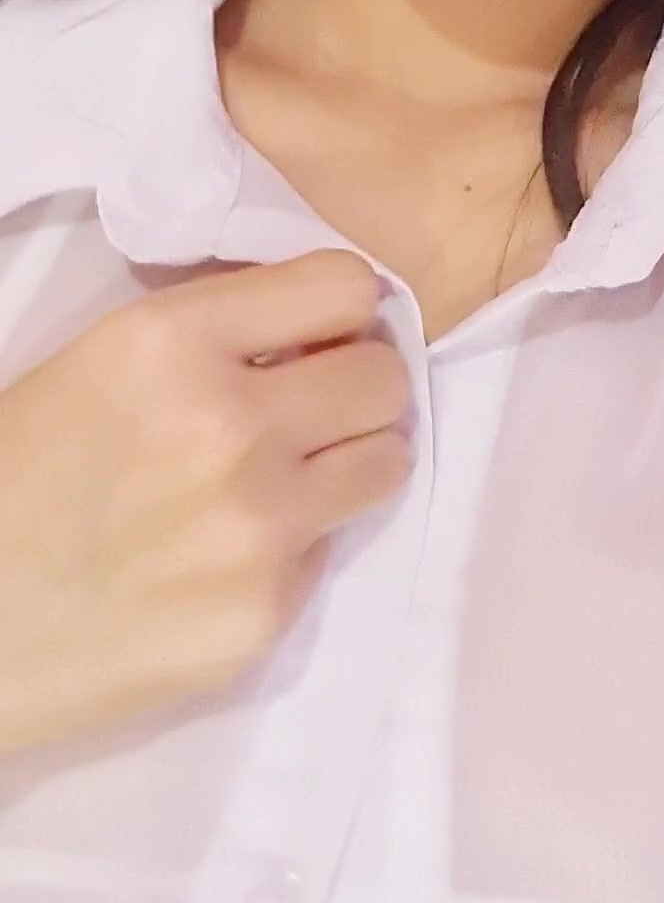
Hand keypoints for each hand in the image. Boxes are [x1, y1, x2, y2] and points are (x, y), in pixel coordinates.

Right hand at [0, 249, 412, 750]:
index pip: (344, 287)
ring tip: (290, 475)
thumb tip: (317, 331)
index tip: (319, 335)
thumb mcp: (101, 361)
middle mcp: (230, 425)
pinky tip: (227, 553)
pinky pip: (332, 549)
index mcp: (170, 342)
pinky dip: (297, 545)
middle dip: (354, 383)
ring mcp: (258, 527)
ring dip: (350, 459)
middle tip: (313, 407)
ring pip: (387, 460)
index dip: (337, 311)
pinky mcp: (266, 614)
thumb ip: (214, 335)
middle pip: (383, 377)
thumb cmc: (15, 480)